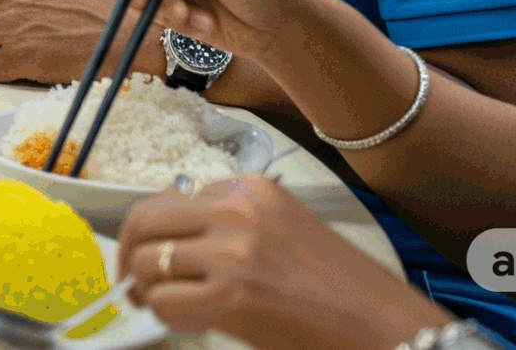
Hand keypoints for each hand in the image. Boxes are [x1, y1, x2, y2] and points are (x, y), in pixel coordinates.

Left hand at [117, 178, 449, 349]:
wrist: (386, 327)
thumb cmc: (342, 291)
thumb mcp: (284, 232)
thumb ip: (232, 224)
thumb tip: (176, 240)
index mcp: (252, 189)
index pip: (171, 197)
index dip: (156, 230)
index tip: (153, 251)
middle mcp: (238, 210)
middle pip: (146, 220)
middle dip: (129, 252)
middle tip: (133, 280)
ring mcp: (233, 252)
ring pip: (149, 261)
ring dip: (147, 289)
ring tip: (163, 306)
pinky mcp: (232, 295)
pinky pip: (163, 302)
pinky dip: (163, 317)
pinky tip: (186, 323)